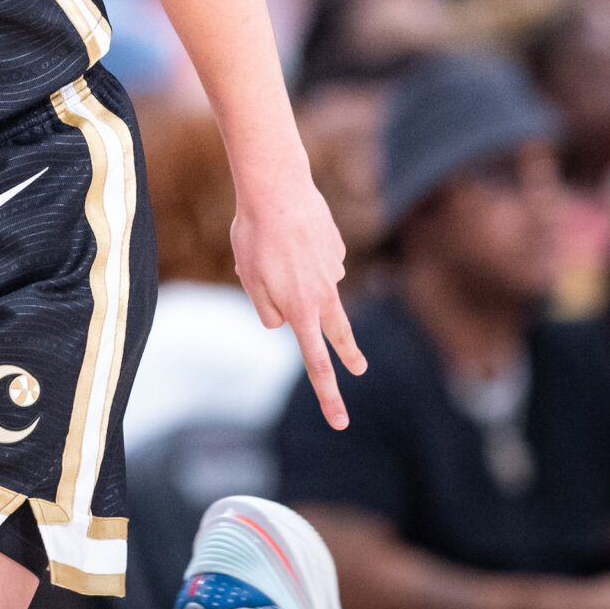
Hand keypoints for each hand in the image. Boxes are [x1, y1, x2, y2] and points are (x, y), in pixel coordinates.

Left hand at [231, 171, 364, 429]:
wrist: (277, 188)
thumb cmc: (255, 236)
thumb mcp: (250, 279)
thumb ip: (267, 310)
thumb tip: (284, 322)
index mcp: (301, 309)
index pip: (316, 362)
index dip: (328, 394)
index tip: (340, 420)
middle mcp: (324, 293)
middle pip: (338, 333)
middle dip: (348, 354)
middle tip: (359, 369)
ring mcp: (334, 269)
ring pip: (317, 285)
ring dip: (300, 277)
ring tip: (272, 248)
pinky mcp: (335, 247)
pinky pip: (315, 257)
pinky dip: (301, 250)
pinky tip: (289, 232)